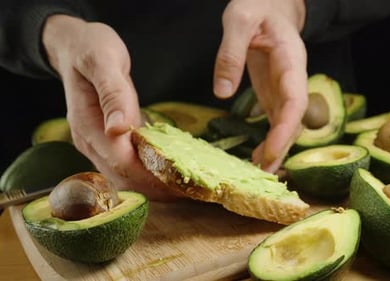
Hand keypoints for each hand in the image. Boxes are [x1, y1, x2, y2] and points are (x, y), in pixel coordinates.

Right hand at [42, 15, 182, 200]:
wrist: (76, 47)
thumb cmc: (91, 49)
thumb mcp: (103, 62)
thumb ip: (111, 94)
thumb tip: (118, 129)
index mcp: (88, 124)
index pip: (121, 161)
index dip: (151, 176)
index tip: (179, 184)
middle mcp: (89, 141)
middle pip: (123, 177)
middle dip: (155, 188)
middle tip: (190, 193)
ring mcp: (95, 144)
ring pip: (123, 177)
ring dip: (152, 186)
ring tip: (184, 188)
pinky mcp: (105, 142)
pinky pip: (126, 165)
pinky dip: (147, 173)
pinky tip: (168, 173)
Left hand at [213, 0, 308, 172]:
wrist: (271, 4)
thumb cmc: (258, 6)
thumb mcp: (239, 20)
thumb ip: (230, 54)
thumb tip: (222, 92)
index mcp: (290, 60)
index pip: (295, 100)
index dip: (286, 128)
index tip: (270, 150)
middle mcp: (293, 79)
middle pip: (294, 120)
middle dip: (280, 148)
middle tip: (261, 174)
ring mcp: (285, 88)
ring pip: (287, 125)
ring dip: (275, 150)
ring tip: (257, 174)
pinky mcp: (274, 93)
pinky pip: (275, 121)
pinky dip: (268, 141)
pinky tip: (255, 159)